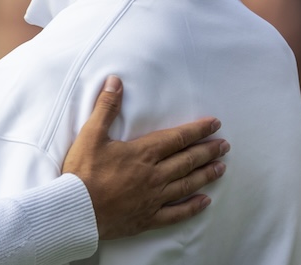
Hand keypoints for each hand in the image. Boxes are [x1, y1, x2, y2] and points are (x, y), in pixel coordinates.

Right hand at [61, 75, 228, 239]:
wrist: (76, 209)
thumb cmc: (82, 172)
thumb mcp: (91, 134)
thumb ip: (106, 107)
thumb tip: (116, 82)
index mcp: (143, 153)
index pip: (177, 138)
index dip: (197, 130)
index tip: (215, 124)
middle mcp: (154, 175)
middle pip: (187, 160)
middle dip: (208, 151)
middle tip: (225, 146)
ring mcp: (153, 198)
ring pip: (186, 184)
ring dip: (205, 175)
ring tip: (221, 168)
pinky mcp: (148, 217)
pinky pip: (176, 213)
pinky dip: (192, 207)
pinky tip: (204, 202)